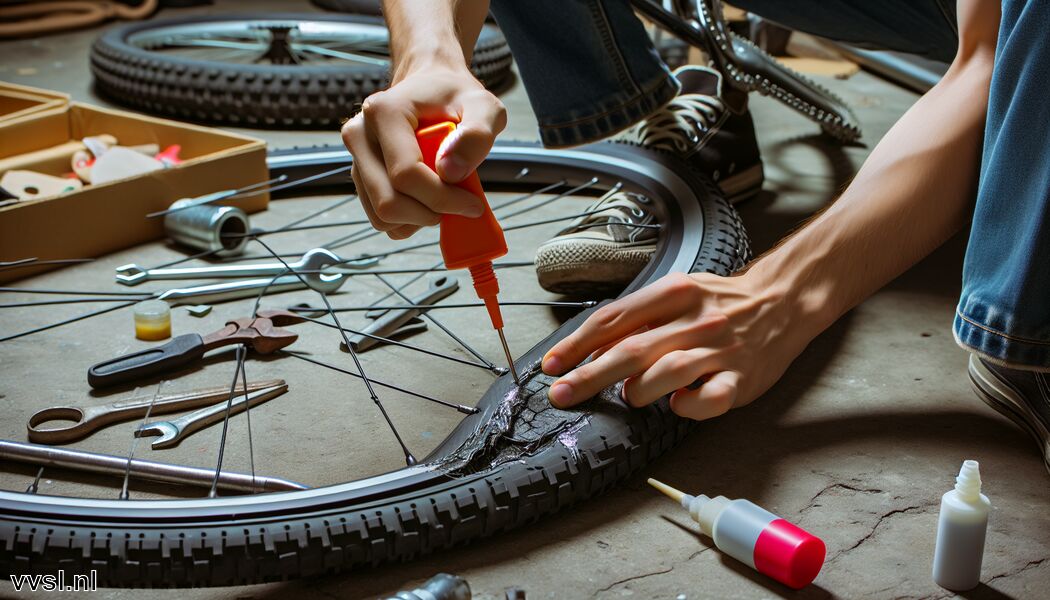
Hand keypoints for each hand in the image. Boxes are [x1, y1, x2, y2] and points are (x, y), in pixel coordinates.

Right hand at [341, 64, 506, 238]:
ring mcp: (356, 158)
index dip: (443, 199)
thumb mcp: (484, 106)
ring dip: (419, 219)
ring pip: (382, 217)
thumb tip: (451, 172)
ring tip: (445, 195)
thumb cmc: (456, 96)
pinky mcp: (361, 177)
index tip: (474, 204)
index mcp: (383, 112)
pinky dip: (409, 220)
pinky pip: (381, 218)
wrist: (431, 87)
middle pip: (388, 202)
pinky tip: (429, 198)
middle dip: (430, 214)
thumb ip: (477, 134)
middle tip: (460, 204)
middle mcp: (360, 135)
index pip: (406, 174)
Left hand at [541, 271, 814, 420]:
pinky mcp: (742, 378)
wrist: (783, 300)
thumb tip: (588, 350)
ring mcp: (721, 349)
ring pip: (669, 372)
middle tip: (562, 394)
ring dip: (638, 390)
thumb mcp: (676, 294)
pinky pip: (710, 398)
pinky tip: (677, 405)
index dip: (578, 344)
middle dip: (590, 375)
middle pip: (632, 349)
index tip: (552, 366)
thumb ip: (637, 318)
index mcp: (673, 292)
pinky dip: (687, 406)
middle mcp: (696, 319)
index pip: (614, 319)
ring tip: (628, 397)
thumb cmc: (717, 303)